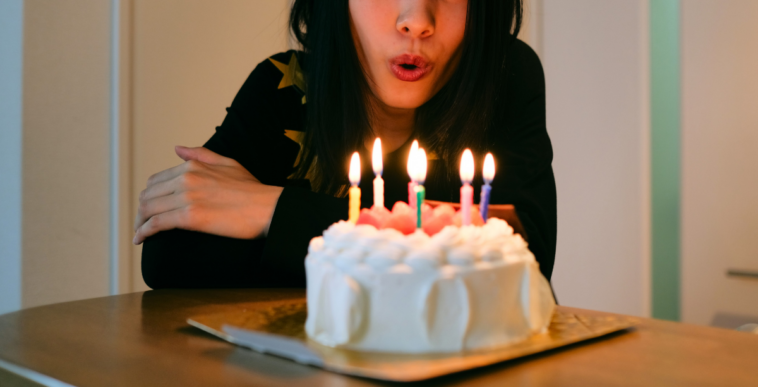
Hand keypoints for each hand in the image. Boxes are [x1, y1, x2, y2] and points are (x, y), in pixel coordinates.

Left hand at [133, 146, 282, 244]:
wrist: (267, 208)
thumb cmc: (252, 189)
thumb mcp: (228, 163)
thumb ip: (201, 154)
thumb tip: (177, 148)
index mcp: (192, 165)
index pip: (156, 180)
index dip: (149, 196)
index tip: (150, 208)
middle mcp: (186, 178)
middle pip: (148, 195)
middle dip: (141, 210)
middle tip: (142, 223)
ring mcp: (187, 197)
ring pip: (148, 209)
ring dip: (139, 222)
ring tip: (139, 233)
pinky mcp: (189, 217)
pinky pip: (157, 224)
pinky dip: (144, 232)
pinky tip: (140, 239)